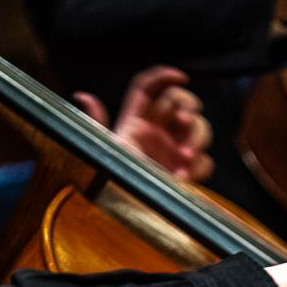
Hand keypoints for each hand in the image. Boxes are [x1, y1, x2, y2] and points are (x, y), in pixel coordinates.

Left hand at [74, 67, 213, 181]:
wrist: (128, 211)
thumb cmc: (113, 180)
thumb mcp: (103, 150)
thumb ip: (95, 121)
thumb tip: (82, 96)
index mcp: (135, 120)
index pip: (150, 87)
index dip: (165, 75)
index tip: (182, 77)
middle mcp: (158, 131)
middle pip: (183, 102)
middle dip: (188, 106)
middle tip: (183, 119)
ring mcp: (175, 149)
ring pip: (200, 128)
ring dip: (196, 139)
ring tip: (183, 158)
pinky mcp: (188, 169)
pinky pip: (204, 161)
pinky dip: (197, 168)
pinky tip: (183, 178)